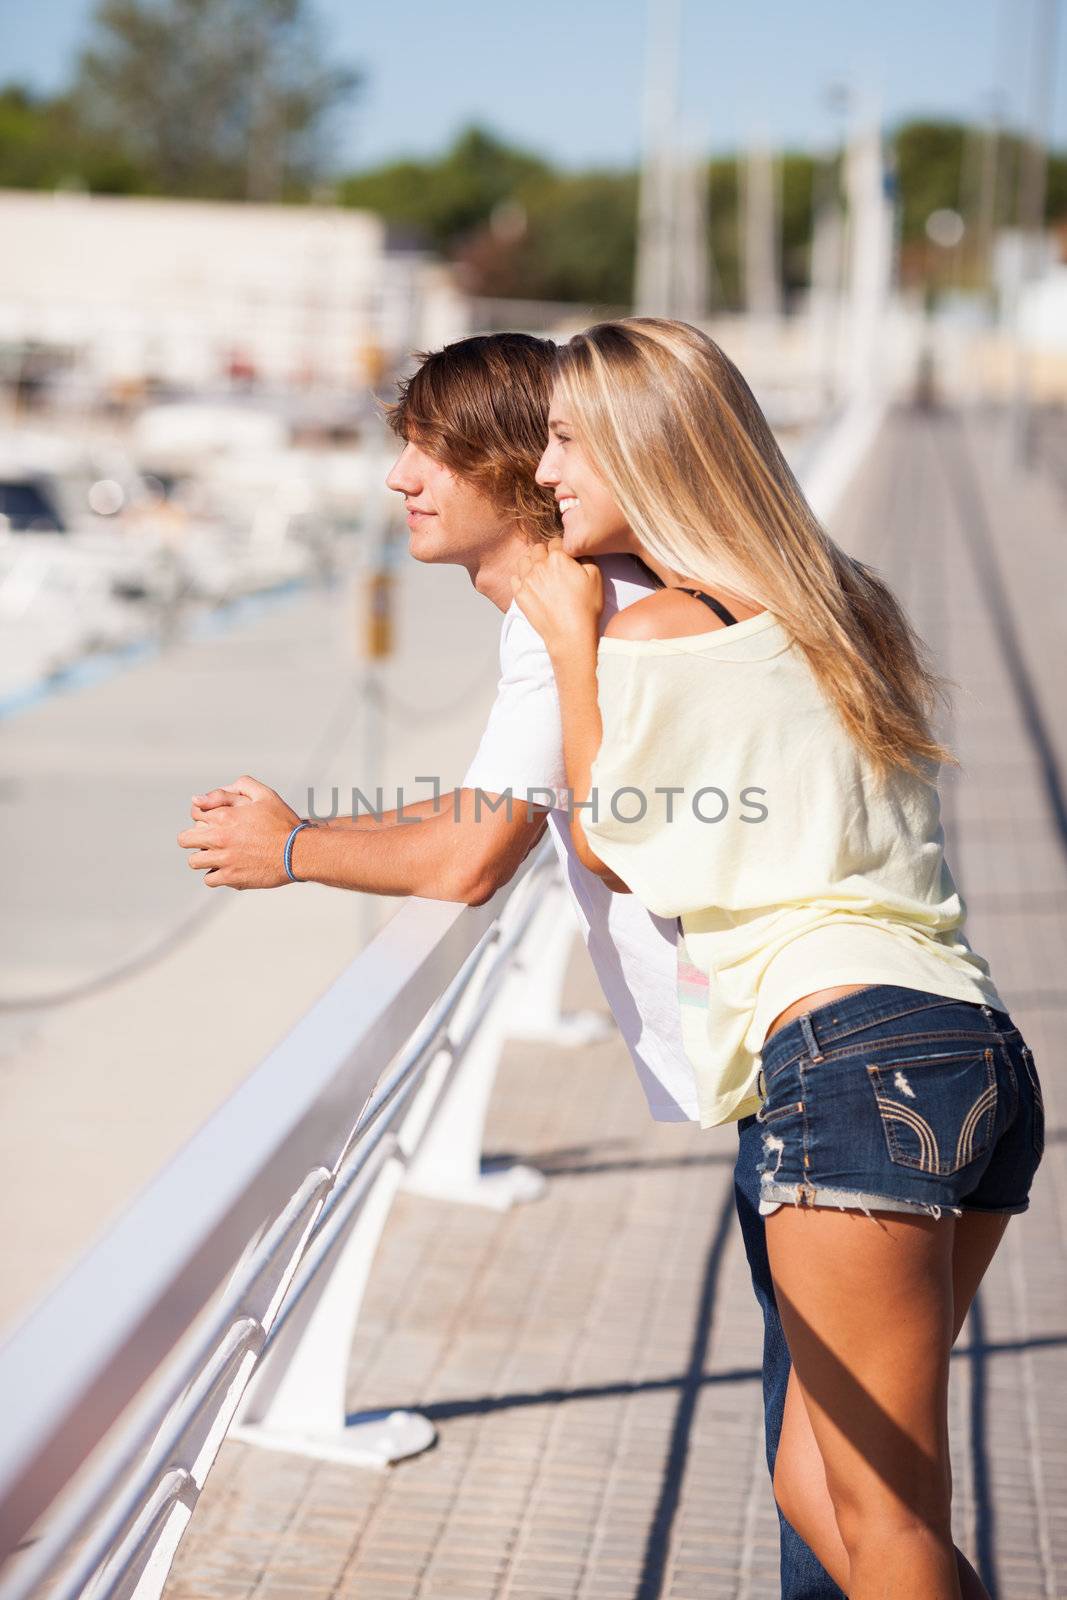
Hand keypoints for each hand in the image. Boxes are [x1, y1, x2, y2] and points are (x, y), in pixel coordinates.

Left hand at [177, 775, 301, 888]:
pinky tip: (228, 868)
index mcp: (225, 815)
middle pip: (185, 839)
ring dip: (204, 858)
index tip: (214, 820)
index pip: (195, 813)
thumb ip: (238, 787)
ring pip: (194, 861)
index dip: (203, 814)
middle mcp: (220, 837)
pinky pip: (209, 879)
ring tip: (218, 856)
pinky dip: (216, 875)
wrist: (299, 852)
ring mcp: (224, 859)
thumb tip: (205, 796)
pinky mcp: (231, 877)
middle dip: (194, 838)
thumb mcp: (265, 795)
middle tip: (209, 840)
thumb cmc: (283, 824)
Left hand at [510, 538, 602, 655]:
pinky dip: (521, 578)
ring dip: (531, 563)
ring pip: (523, 560)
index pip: (556, 542)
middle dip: (545, 553)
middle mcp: (539, 565)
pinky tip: (531, 585)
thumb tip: (577, 551)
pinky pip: (515, 578)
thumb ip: (585, 557)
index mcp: (558, 557)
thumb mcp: (596, 576)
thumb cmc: (586, 606)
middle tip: (553, 565)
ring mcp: (527, 580)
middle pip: (537, 549)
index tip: (565, 556)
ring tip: (540, 573)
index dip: (562, 548)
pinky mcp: (520, 595)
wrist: (570, 633)